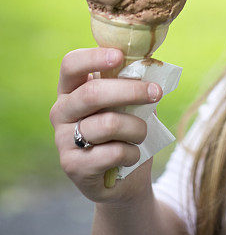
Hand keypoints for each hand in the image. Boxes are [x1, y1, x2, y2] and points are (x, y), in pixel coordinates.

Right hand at [50, 47, 162, 203]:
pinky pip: (112, 152)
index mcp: (71, 89)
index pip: (71, 64)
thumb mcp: (129, 102)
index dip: (93, 58)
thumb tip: (150, 64)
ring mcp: (63, 140)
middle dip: (131, 90)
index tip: (119, 56)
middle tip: (156, 92)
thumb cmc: (126, 129)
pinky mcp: (73, 166)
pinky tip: (131, 155)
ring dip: (137, 128)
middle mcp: (61, 111)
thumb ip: (132, 82)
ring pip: (108, 124)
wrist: (125, 178)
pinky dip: (132, 152)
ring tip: (141, 133)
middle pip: (92, 93)